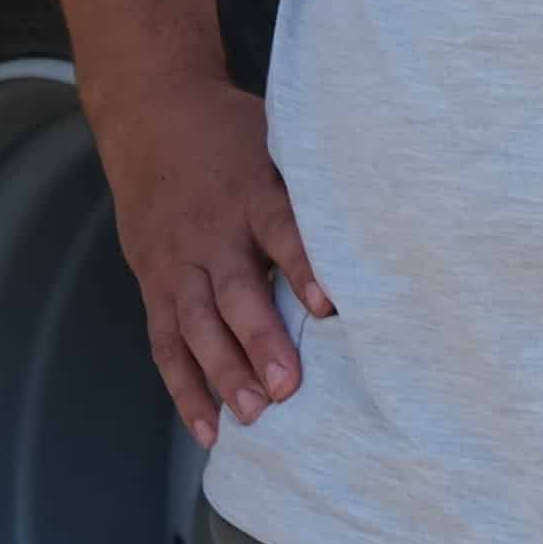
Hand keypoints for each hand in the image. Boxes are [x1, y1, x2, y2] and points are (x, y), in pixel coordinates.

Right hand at [87, 72, 330, 445]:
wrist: (148, 115)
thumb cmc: (230, 136)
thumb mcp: (275, 140)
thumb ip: (314, 183)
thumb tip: (395, 210)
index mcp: (249, 190)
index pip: (278, 229)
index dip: (303, 266)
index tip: (329, 306)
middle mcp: (210, 231)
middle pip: (233, 290)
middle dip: (259, 340)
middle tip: (286, 387)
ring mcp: (176, 261)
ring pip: (195, 323)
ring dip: (222, 372)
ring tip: (253, 416)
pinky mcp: (153, 284)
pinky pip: (166, 342)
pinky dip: (184, 388)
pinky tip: (209, 428)